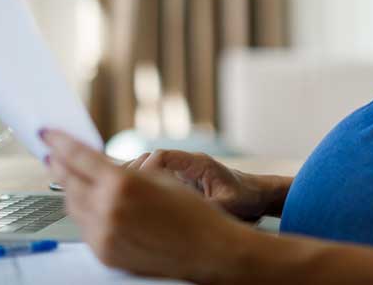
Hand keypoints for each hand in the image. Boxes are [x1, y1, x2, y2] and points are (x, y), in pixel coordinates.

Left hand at [41, 129, 250, 281]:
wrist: (207, 250)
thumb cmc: (191, 212)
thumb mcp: (159, 177)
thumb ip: (123, 169)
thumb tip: (97, 162)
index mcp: (122, 184)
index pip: (79, 157)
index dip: (60, 142)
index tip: (48, 133)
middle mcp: (108, 210)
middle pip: (69, 181)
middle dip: (59, 165)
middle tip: (51, 153)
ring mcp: (104, 235)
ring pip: (72, 206)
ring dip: (69, 188)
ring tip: (68, 176)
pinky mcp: (105, 254)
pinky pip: (84, 228)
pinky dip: (83, 212)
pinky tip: (88, 202)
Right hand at [122, 149, 269, 220]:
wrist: (255, 194)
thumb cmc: (245, 196)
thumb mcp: (231, 204)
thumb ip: (211, 207)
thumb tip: (190, 214)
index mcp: (198, 164)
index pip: (163, 157)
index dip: (146, 169)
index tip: (138, 186)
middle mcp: (186, 164)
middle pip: (149, 159)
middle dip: (131, 173)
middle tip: (117, 191)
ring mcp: (180, 172)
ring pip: (147, 168)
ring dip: (132, 180)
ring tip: (118, 197)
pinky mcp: (177, 182)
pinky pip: (151, 179)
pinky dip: (138, 188)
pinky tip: (128, 203)